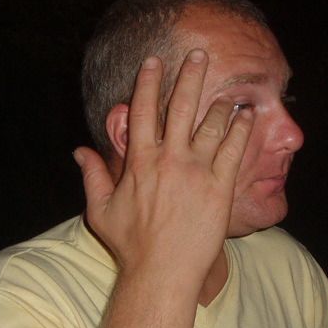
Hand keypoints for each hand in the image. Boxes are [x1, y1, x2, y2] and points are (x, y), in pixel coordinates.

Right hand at [74, 50, 253, 280]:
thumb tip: (79, 151)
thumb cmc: (131, 245)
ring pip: (212, 125)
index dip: (148, 82)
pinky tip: (248, 117)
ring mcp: (197, 171)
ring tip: (228, 95)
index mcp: (139, 161)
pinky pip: (234, 150)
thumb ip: (91, 176)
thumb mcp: (100, 210)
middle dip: (190, 76)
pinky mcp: (220, 187)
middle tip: (198, 55)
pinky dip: (242, 130)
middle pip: (181, 106)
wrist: (162, 272)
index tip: (154, 61)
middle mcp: (169, 159)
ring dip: (220, 104)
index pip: (143, 111)